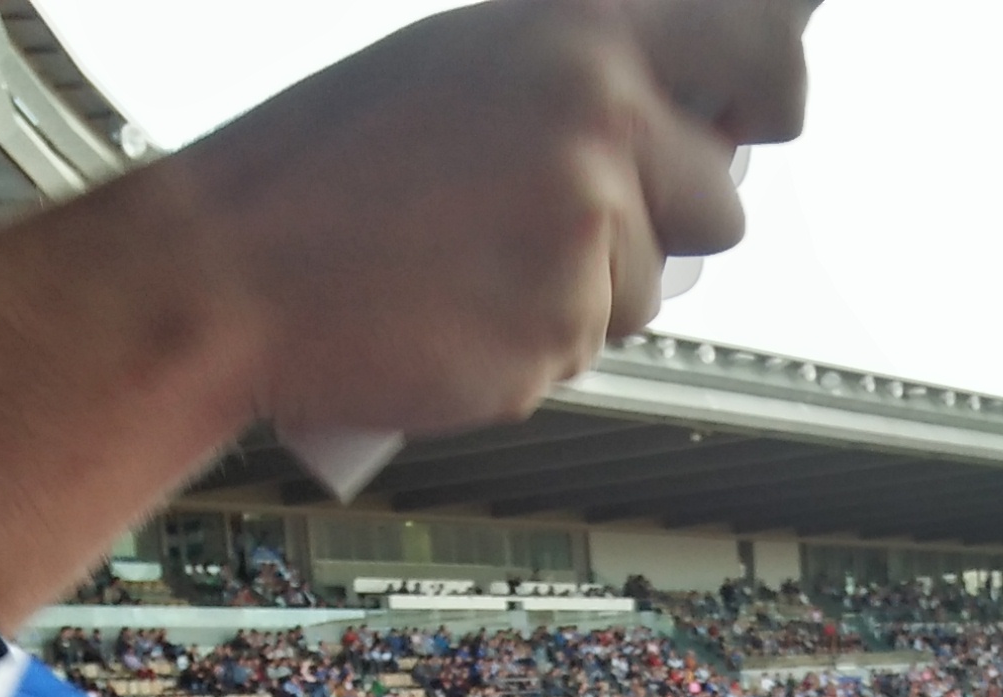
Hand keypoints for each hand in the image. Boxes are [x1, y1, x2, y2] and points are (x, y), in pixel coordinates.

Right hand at [170, 0, 810, 437]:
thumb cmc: (328, 173)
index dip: (772, 96)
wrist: (230, 272)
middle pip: (718, 205)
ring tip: (470, 266)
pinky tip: (453, 313)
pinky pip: (587, 352)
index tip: (767, 119)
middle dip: (656, 229)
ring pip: (647, 292)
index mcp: (579, 36)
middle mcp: (599, 120)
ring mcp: (585, 229)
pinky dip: (531, 348)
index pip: (753, 55)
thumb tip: (675, 126)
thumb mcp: (462, 67)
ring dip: (581, 295)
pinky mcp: (560, 330)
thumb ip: (579, 85)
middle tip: (549, 228)